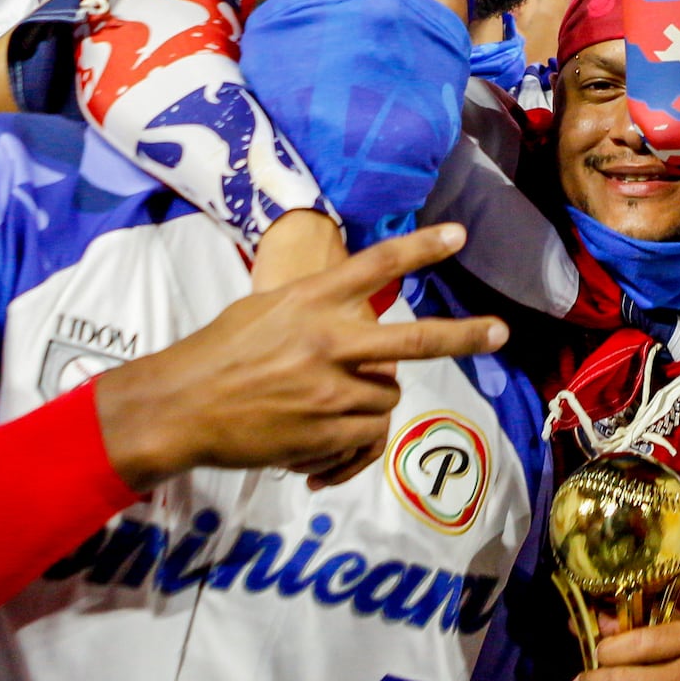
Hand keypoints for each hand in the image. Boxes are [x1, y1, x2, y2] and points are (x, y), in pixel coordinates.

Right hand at [93, 224, 505, 491]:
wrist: (179, 406)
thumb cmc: (216, 353)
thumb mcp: (265, 311)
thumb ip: (314, 312)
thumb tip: (353, 325)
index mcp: (311, 299)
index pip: (376, 265)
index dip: (421, 247)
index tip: (459, 233)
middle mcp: (329, 339)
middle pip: (415, 339)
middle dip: (464, 335)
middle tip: (499, 332)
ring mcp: (331, 388)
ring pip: (387, 397)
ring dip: (368, 404)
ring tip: (324, 410)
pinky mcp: (326, 431)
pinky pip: (366, 437)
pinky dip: (351, 444)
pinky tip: (317, 447)